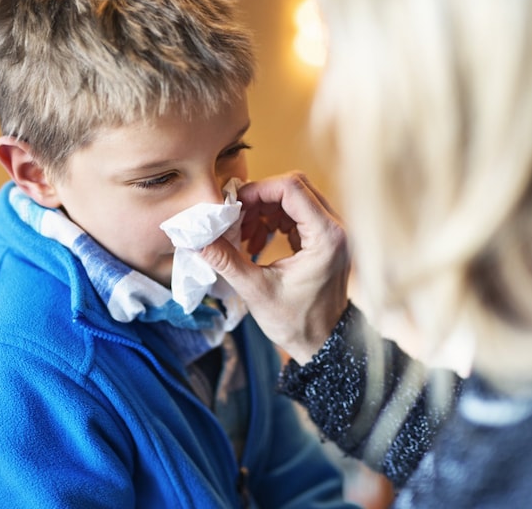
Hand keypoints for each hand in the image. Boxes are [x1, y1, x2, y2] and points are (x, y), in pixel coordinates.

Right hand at [199, 171, 349, 363]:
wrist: (322, 344)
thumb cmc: (296, 323)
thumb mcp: (256, 290)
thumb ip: (226, 260)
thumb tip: (195, 238)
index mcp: (326, 237)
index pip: (291, 188)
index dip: (258, 190)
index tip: (233, 206)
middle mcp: (336, 228)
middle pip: (295, 188)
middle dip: (260, 199)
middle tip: (234, 218)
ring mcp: (333, 232)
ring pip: (296, 199)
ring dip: (265, 211)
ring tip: (242, 236)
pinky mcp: (326, 239)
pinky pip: (299, 215)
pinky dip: (274, 221)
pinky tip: (255, 242)